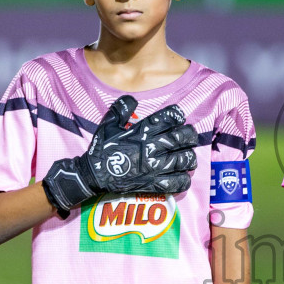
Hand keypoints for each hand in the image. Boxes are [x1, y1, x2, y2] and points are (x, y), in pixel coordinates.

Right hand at [43, 96, 198, 213]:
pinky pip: (176, 183)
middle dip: (190, 135)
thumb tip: (132, 99)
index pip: (168, 118)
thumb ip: (121, 109)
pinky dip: (184, 180)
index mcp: (141, 132)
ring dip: (190, 157)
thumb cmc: (101, 149)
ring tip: (188, 157)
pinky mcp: (153, 184)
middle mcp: (151, 148)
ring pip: (183, 160)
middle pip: (181, 138)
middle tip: (190, 137)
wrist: (94, 175)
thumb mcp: (108, 124)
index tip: (179, 118)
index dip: (177, 116)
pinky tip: (183, 176)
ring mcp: (154, 168)